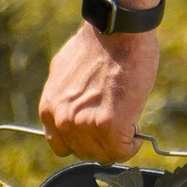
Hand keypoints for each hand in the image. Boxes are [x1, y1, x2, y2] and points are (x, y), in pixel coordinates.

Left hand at [38, 21, 158, 161]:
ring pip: (105, 155)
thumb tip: (76, 107)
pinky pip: (124, 150)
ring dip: (119, 143)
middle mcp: (62, 122)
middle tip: (118, 124)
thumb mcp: (65, 72)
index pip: (62, 145)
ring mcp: (84, 126)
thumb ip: (66, 97)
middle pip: (85, 153)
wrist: (117, 31)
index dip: (84, 138)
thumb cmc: (98, 44)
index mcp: (49, 109)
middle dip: (102, 142)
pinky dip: (134, 143)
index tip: (98, 130)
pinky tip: (137, 127)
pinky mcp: (110, 127)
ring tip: (128, 122)